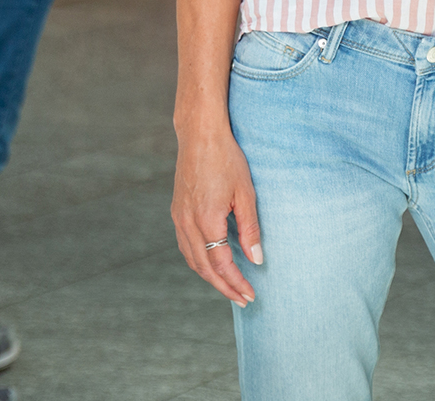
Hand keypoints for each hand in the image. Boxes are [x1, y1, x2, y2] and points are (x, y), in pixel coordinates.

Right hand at [172, 117, 261, 304]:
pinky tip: (212, 263)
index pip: (222, 264)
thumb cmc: (227, 159)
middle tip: (242, 300)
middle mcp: (188, 223)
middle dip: (224, 287)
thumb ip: (250, 228)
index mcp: (206, 220)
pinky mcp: (177, 211)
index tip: (250, 295)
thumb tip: (257, 260)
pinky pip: (186, 246)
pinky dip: (199, 261)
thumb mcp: (246, 193)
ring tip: (229, 287)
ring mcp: (179, 218)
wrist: (199, 135)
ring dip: (210, 277)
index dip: (236, 282)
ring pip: (192, 259)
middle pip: (204, 268)